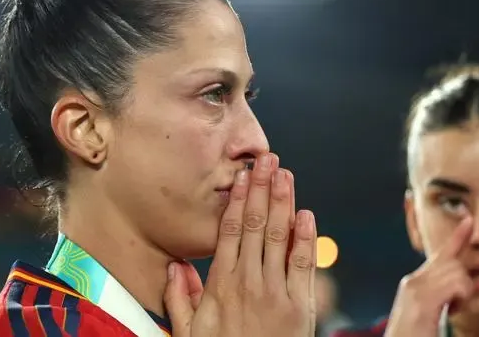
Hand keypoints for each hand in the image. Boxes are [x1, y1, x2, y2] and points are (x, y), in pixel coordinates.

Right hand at [164, 153, 316, 336]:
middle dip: (262, 189)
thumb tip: (173, 266)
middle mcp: (249, 282)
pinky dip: (306, 237)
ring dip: (283, 202)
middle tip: (266, 159)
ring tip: (285, 174)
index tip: (242, 176)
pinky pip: (303, 264)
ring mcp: (277, 292)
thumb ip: (178, 299)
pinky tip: (305, 214)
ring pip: (280, 237)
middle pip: (255, 225)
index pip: (230, 231)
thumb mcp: (189, 333)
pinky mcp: (301, 306)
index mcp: (221, 284)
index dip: (237, 200)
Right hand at [384, 217, 473, 336]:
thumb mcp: (430, 313)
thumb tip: (462, 289)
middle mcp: (413, 281)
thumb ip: (442, 297)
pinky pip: (456, 284)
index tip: (469, 220)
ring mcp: (415, 288)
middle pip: (452, 262)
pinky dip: (461, 296)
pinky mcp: (422, 299)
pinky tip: (452, 308)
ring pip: (457, 272)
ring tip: (454, 308)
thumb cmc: (414, 335)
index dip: (457, 237)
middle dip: (474, 270)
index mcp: (416, 284)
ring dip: (465, 291)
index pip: (440, 255)